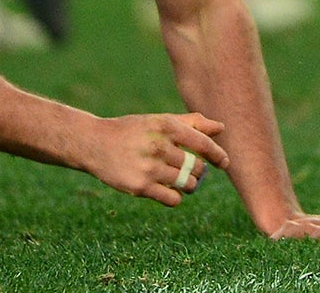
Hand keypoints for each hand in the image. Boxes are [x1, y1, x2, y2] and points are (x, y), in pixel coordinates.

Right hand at [85, 112, 227, 205]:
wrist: (95, 143)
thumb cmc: (133, 131)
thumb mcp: (159, 121)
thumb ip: (191, 123)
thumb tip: (221, 128)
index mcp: (166, 126)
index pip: (203, 143)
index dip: (218, 155)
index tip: (224, 162)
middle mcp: (159, 146)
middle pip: (197, 167)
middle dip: (198, 172)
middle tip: (190, 171)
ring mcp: (149, 168)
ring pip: (187, 184)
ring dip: (188, 185)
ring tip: (181, 181)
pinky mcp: (140, 187)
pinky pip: (173, 199)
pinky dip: (175, 197)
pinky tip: (167, 189)